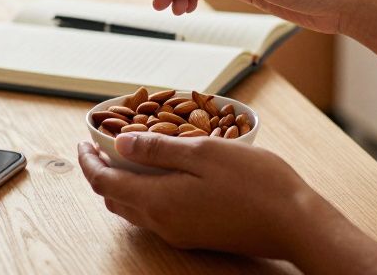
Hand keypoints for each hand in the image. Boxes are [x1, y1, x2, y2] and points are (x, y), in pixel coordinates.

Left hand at [77, 133, 345, 262]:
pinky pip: (156, 215)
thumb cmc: (255, 183)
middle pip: (114, 200)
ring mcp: (180, 233)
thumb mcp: (203, 153)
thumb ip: (158, 151)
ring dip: (122, 185)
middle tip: (100, 146)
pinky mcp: (196, 235)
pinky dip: (144, 193)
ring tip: (127, 156)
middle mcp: (163, 223)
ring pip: (134, 209)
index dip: (87, 162)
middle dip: (101, 172)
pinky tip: (160, 174)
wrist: (294, 222)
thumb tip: (121, 145)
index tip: (82, 141)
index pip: (103, 183)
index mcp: (158, 201)